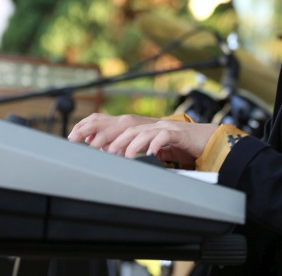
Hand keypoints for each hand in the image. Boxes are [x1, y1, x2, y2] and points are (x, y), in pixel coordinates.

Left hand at [68, 113, 217, 165]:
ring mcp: (163, 127)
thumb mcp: (150, 148)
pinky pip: (164, 137)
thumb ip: (132, 149)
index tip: (78, 139)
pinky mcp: (177, 133)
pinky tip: (150, 153)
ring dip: (130, 143)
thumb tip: (110, 156)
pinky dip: (156, 144)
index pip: (114, 124)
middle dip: (107, 136)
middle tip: (95, 148)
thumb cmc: (177, 147)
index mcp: (140, 127)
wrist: (203, 141)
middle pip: (124, 126)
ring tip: (122, 155)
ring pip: (142, 131)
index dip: (95, 128)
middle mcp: (149, 124)